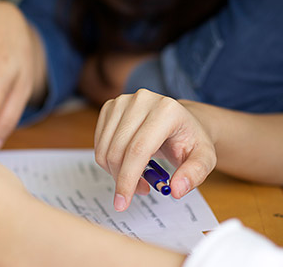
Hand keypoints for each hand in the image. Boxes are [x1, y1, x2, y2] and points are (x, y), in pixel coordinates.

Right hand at [94, 89, 216, 210]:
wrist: (180, 120)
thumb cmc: (189, 139)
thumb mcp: (204, 158)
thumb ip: (194, 174)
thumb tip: (176, 190)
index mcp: (166, 110)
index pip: (138, 150)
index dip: (127, 179)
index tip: (122, 203)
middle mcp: (142, 100)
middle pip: (118, 150)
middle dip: (122, 179)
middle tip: (139, 191)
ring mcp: (123, 101)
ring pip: (105, 149)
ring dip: (115, 171)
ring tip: (137, 176)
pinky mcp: (110, 107)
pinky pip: (99, 143)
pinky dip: (108, 160)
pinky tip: (126, 162)